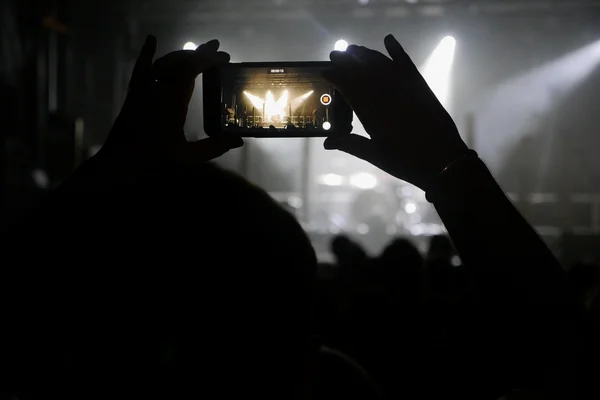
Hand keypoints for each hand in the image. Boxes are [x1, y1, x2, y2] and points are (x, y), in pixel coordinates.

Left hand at [97, 36, 241, 176]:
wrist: (120, 161)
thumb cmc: (154, 159)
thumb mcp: (188, 156)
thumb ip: (213, 147)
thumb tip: (238, 141)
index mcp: (171, 100)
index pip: (191, 69)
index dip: (208, 59)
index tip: (224, 57)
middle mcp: (156, 88)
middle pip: (179, 61)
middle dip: (199, 53)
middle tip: (217, 49)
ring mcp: (143, 89)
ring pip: (164, 62)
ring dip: (182, 54)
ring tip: (198, 51)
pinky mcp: (134, 93)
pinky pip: (141, 68)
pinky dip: (147, 53)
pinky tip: (151, 40)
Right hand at [322, 35, 467, 190]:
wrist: (443, 161)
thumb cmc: (406, 162)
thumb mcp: (375, 155)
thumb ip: (350, 144)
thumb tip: (326, 143)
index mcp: (372, 112)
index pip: (349, 86)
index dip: (336, 77)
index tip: (326, 72)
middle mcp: (385, 94)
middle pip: (362, 71)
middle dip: (347, 61)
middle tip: (335, 55)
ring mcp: (404, 87)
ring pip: (381, 64)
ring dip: (366, 55)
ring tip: (353, 49)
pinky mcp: (420, 86)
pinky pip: (406, 64)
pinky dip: (397, 51)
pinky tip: (389, 40)